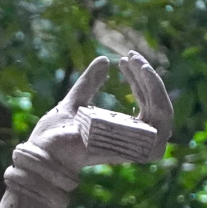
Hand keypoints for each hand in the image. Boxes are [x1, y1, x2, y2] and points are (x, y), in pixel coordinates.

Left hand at [26, 51, 172, 172]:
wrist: (42, 150)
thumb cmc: (54, 135)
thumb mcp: (76, 101)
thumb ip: (90, 83)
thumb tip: (104, 60)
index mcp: (123, 131)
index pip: (145, 106)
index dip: (140, 81)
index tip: (124, 59)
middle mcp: (132, 140)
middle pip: (158, 108)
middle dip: (149, 79)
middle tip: (131, 57)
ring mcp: (133, 146)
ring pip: (164, 116)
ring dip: (156, 85)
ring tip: (139, 64)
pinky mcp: (132, 147)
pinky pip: (158, 126)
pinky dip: (156, 97)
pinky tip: (142, 75)